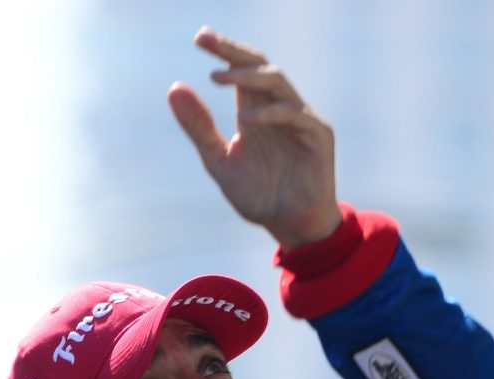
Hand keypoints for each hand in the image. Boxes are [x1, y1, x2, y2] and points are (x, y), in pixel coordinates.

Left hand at [167, 28, 342, 249]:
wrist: (290, 226)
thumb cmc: (258, 194)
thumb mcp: (219, 161)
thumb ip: (199, 128)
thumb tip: (174, 88)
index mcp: (256, 111)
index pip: (241, 70)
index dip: (224, 51)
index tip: (199, 37)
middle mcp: (279, 108)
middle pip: (260, 65)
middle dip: (233, 51)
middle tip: (205, 39)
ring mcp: (301, 119)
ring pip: (278, 83)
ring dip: (248, 76)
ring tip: (217, 77)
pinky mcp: (318, 136)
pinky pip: (297, 115)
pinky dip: (271, 113)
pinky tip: (246, 118)